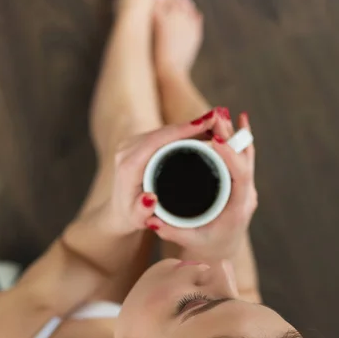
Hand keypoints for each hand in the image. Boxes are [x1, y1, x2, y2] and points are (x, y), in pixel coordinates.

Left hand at [106, 110, 230, 235]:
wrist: (119, 212)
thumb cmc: (131, 217)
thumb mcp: (136, 218)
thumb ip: (141, 211)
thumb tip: (150, 198)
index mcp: (129, 165)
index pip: (157, 141)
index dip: (182, 130)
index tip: (205, 124)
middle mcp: (127, 150)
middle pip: (163, 131)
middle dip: (192, 124)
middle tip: (219, 119)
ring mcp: (132, 144)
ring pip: (164, 130)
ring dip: (190, 125)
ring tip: (216, 122)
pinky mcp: (138, 143)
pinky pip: (163, 133)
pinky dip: (183, 130)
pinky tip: (203, 128)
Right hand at [146, 112, 256, 259]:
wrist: (221, 252)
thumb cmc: (205, 248)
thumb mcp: (187, 242)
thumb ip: (171, 231)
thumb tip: (151, 220)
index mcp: (236, 209)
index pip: (240, 177)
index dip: (231, 156)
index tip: (217, 140)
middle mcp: (246, 196)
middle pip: (245, 160)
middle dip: (231, 137)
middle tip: (217, 116)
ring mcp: (246, 188)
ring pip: (246, 155)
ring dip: (235, 134)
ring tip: (222, 114)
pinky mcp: (241, 183)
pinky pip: (244, 156)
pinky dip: (240, 138)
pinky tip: (238, 120)